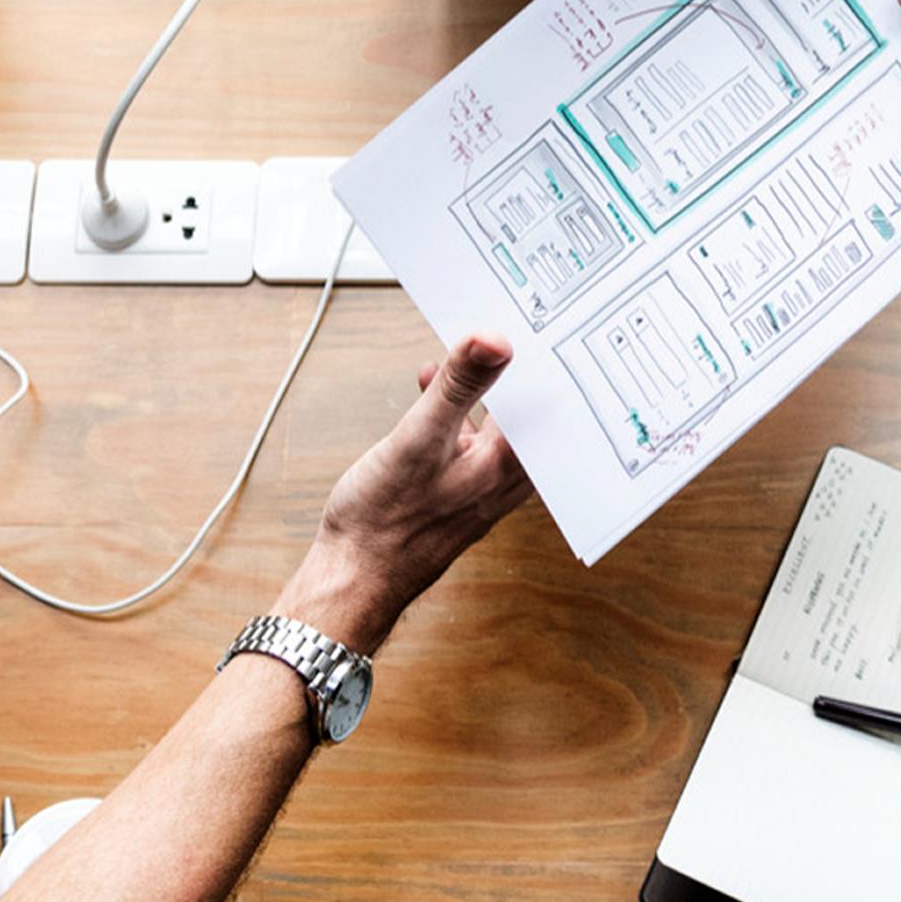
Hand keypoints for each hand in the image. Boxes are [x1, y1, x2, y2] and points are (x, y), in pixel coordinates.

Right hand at [276, 337, 533, 649]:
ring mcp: (480, 487)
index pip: (546, 404)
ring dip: (483, 390)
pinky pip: (469, 441)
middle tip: (508, 329)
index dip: (544, 363)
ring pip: (497, 427)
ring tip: (466, 353)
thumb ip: (457, 387)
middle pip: (527, 415)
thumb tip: (495, 341)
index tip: (539, 325)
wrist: (354, 576)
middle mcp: (502, 479)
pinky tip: (430, 391)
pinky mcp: (455, 491)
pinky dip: (456, 412)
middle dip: (516, 371)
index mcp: (506, 466)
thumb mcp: (417, 438)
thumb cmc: (383, 521)